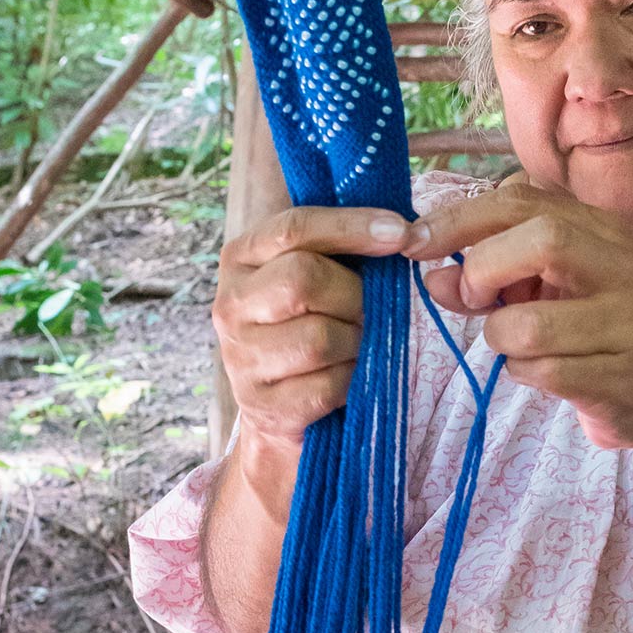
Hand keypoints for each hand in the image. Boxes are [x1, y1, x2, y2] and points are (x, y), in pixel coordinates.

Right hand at [212, 207, 411, 449]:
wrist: (283, 406)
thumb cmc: (312, 321)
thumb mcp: (319, 273)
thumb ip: (345, 246)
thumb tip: (402, 232)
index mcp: (242, 256)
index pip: (294, 227)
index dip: (352, 226)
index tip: (402, 232)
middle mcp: (230, 303)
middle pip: (304, 278)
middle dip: (354, 293)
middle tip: (370, 309)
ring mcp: (240, 357)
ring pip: (320, 337)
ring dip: (356, 341)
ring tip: (356, 342)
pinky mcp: (262, 405)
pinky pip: (328, 385)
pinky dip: (352, 378)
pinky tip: (348, 374)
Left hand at [402, 181, 632, 461]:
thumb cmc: (592, 329)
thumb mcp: (540, 290)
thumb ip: (486, 276)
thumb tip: (430, 275)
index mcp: (600, 229)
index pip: (521, 201)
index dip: (458, 218)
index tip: (412, 242)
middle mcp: (624, 265)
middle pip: (541, 239)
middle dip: (484, 269)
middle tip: (472, 297)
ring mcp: (631, 321)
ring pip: (530, 324)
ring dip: (500, 337)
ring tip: (514, 343)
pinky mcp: (627, 376)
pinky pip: (545, 373)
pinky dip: (524, 373)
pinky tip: (540, 372)